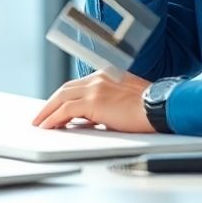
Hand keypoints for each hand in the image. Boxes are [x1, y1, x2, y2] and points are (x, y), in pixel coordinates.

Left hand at [31, 71, 155, 132]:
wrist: (161, 107)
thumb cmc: (151, 108)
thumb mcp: (126, 101)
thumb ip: (108, 105)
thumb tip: (93, 119)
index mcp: (107, 75)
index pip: (78, 86)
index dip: (64, 97)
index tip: (56, 107)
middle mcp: (99, 78)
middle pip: (65, 89)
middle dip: (51, 103)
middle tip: (41, 115)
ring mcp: (95, 88)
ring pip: (61, 98)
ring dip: (47, 111)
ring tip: (39, 123)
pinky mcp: (94, 102)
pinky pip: (66, 111)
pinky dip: (53, 118)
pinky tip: (48, 126)